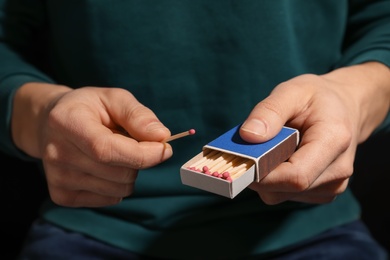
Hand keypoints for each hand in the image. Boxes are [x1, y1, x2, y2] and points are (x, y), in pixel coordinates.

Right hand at [12, 84, 171, 206]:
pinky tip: (104, 166)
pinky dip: (117, 185)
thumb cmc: (89, 108)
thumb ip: (138, 115)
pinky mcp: (62, 196)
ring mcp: (58, 178)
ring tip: (113, 152)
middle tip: (130, 143)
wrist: (51, 123)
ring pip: (119, 189)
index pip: (107, 150)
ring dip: (129, 173)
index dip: (142, 155)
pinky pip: (110, 199)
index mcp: (67, 122)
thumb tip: (161, 136)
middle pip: (118, 173)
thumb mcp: (114, 98)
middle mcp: (57, 154)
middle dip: (139, 160)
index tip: (164, 149)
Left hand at [239, 62, 389, 204]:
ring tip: (266, 149)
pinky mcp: (321, 193)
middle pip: (285, 188)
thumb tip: (248, 135)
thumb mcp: (292, 91)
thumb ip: (270, 111)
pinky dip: (272, 180)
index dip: (262, 175)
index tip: (239, 161)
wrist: (346, 109)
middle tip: (245, 150)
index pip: (296, 176)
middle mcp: (337, 171)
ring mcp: (331, 186)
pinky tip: (277, 159)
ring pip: (280, 195)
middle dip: (257, 173)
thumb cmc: (317, 98)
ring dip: (263, 176)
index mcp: (334, 141)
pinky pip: (284, 194)